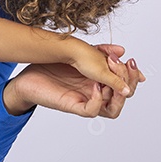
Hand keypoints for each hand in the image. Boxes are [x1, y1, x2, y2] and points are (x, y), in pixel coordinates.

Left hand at [2, 45, 144, 118]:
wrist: (27, 77)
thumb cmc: (52, 67)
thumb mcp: (81, 55)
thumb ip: (102, 54)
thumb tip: (122, 51)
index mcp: (100, 83)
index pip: (127, 86)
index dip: (132, 75)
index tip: (130, 59)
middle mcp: (95, 94)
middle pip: (124, 98)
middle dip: (129, 81)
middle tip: (124, 65)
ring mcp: (85, 101)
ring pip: (113, 110)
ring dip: (118, 94)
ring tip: (111, 76)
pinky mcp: (73, 105)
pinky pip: (92, 111)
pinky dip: (97, 100)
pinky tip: (95, 85)